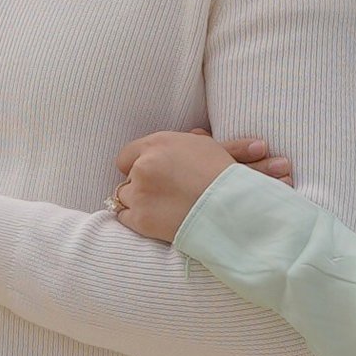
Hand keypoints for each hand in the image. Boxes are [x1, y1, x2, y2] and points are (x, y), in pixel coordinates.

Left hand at [112, 130, 294, 243]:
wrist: (232, 209)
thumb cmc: (224, 177)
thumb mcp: (208, 147)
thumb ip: (188, 142)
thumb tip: (193, 136)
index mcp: (158, 144)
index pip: (128, 154)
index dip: (137, 165)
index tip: (148, 174)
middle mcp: (144, 166)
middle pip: (128, 176)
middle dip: (142, 184)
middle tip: (161, 192)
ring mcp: (140, 193)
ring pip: (124, 196)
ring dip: (139, 201)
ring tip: (160, 207)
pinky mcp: (141, 219)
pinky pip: (124, 217)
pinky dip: (135, 219)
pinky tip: (153, 219)